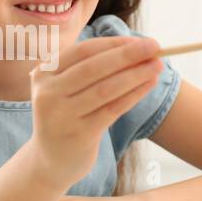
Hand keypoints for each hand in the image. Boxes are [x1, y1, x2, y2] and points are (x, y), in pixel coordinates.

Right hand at [27, 35, 163, 188]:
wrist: (49, 160)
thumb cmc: (66, 115)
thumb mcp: (65, 88)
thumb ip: (90, 68)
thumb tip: (136, 48)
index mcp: (43, 73)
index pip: (83, 51)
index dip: (113, 44)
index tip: (139, 40)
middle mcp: (48, 93)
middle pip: (94, 68)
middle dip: (128, 55)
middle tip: (155, 46)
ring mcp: (62, 115)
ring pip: (105, 89)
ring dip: (135, 74)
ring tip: (157, 66)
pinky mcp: (79, 135)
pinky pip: (112, 110)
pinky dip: (133, 95)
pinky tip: (149, 84)